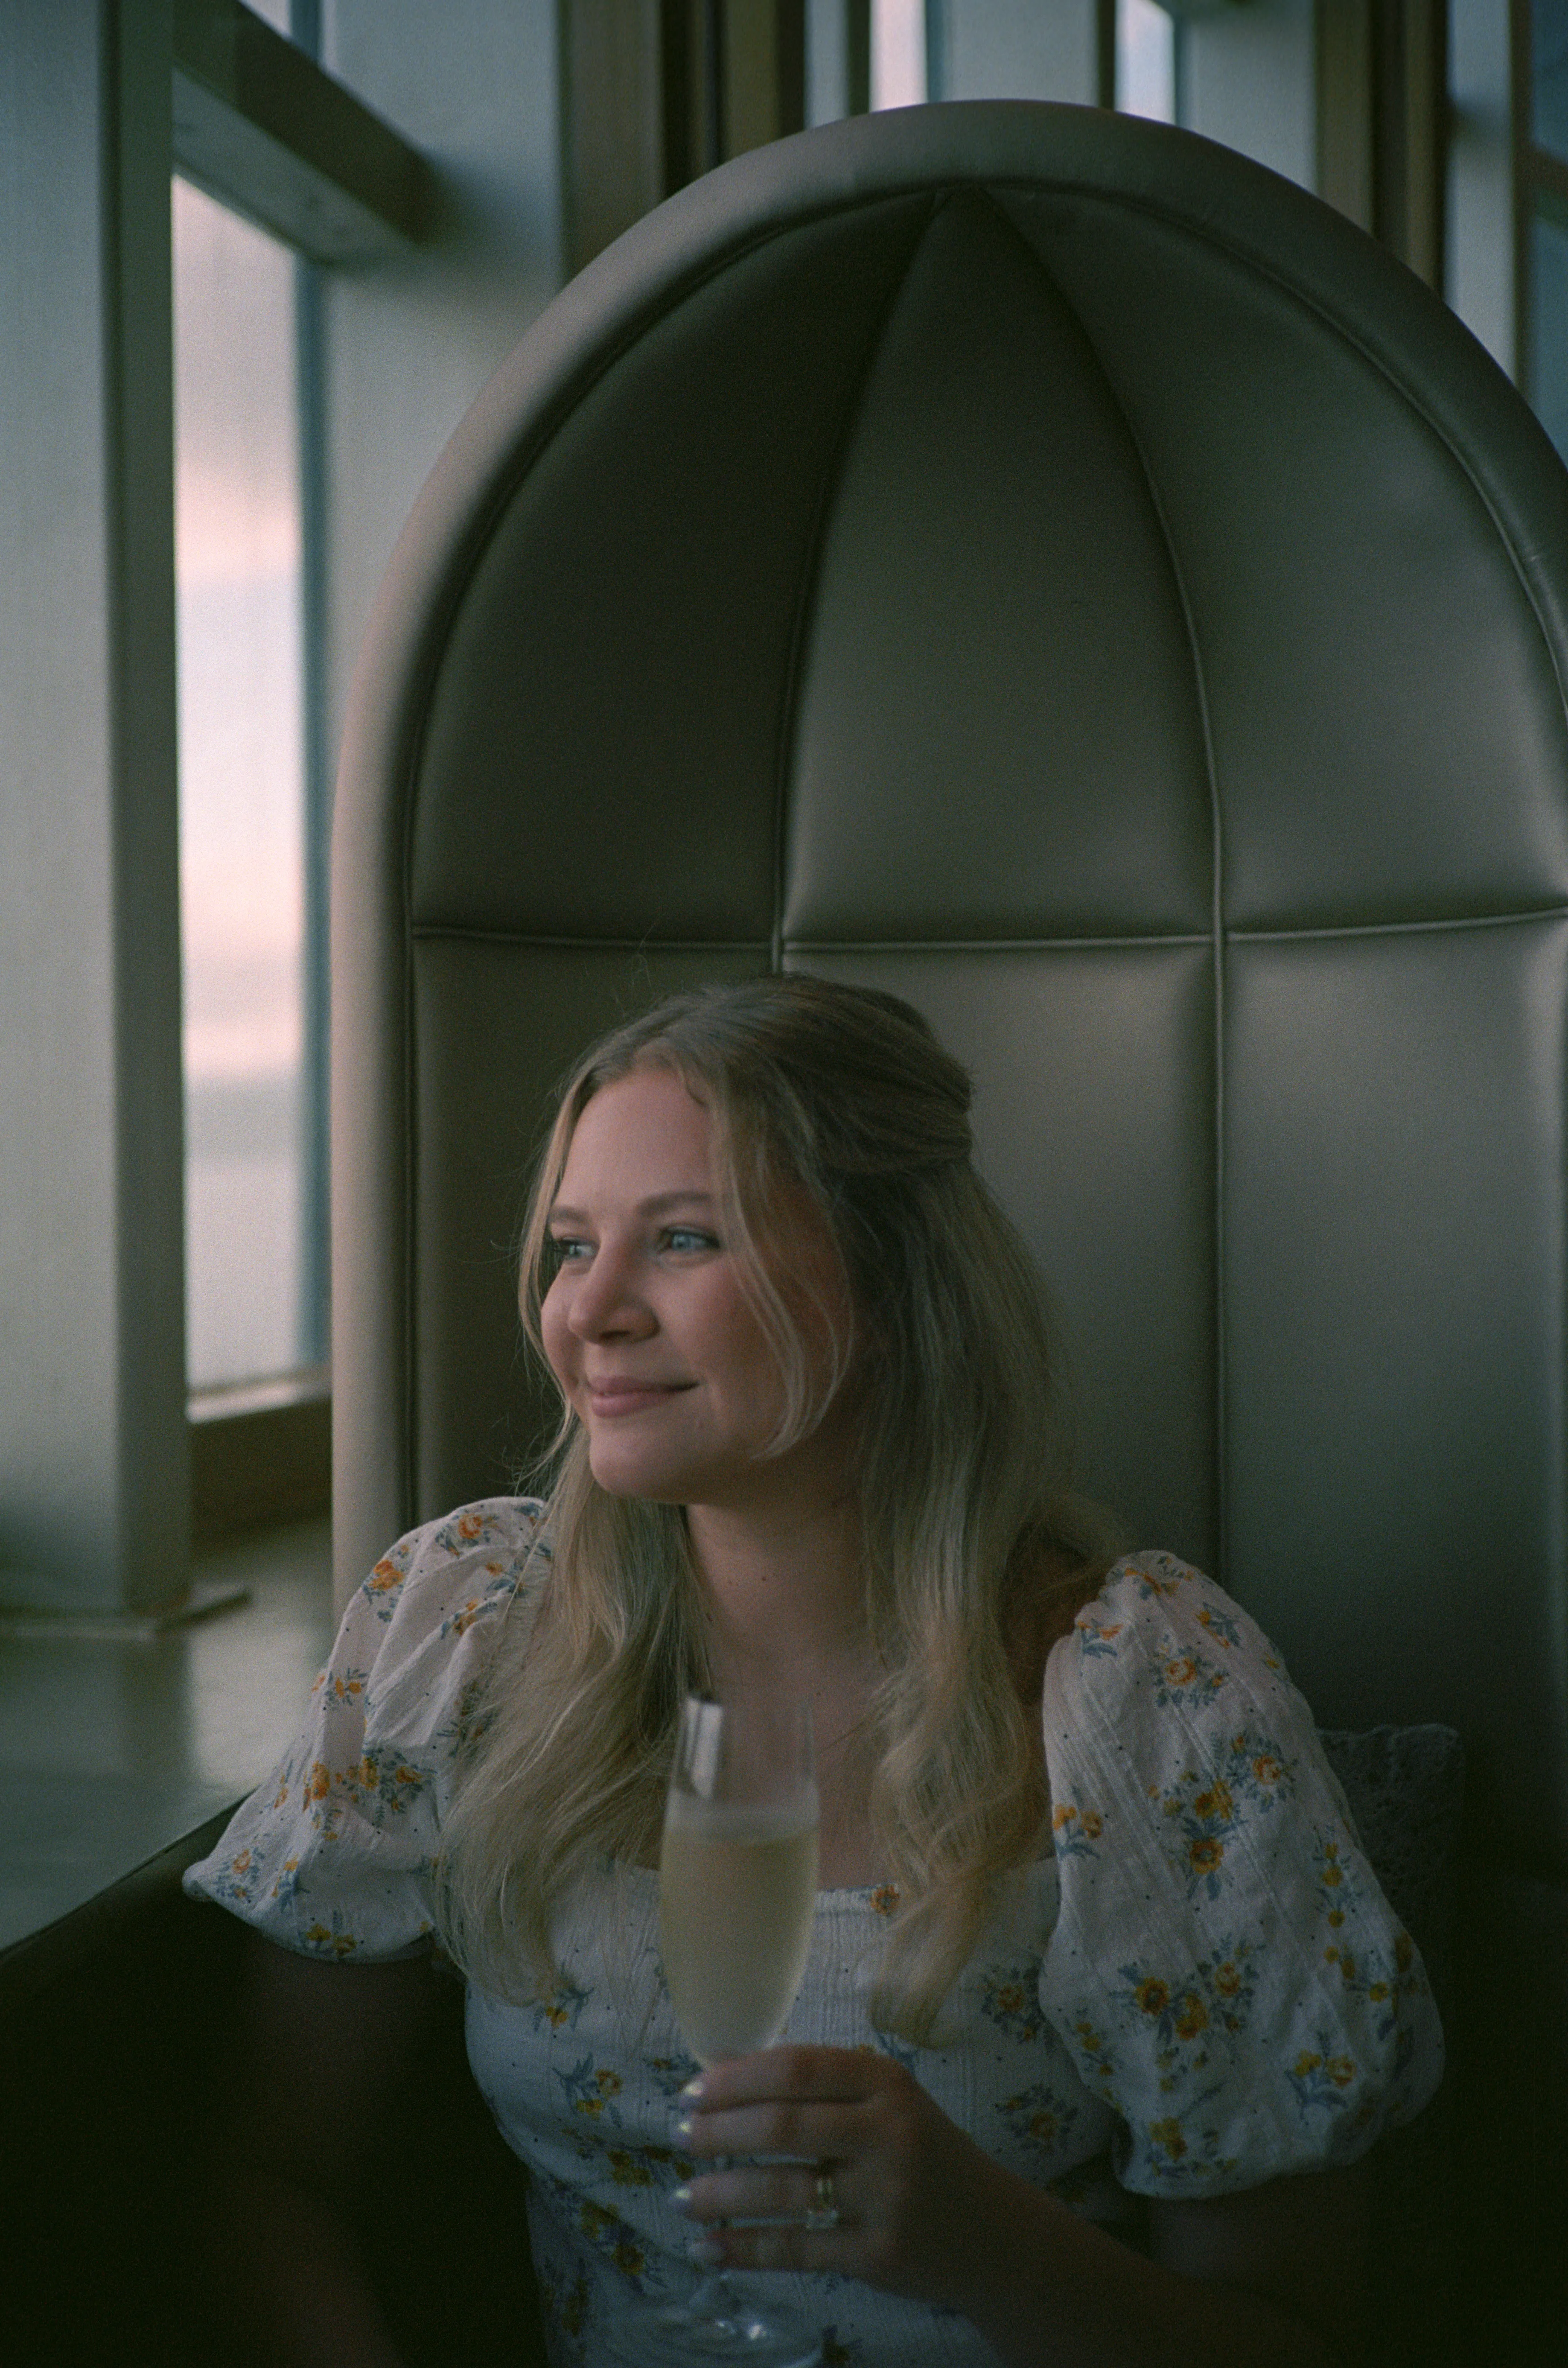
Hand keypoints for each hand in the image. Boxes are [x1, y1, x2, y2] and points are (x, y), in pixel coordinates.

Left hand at [670, 2043, 1008, 2309]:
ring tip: (682, 2196)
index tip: (692, 2089)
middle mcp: (887, 2134)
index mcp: (887, 2083)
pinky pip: (797, 2249)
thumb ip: (822, 2083)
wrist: (995, 2234)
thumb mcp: (889, 2102)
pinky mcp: (877, 2253)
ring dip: (721, 2194)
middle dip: (719, 2131)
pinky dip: (745, 2249)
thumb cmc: (925, 2154)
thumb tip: (728, 2069)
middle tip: (678, 2135)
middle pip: (784, 2126)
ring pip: (783, 2191)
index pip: (797, 2069)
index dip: (737, 2077)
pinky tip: (707, 2248)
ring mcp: (884, 2197)